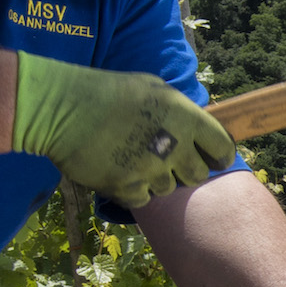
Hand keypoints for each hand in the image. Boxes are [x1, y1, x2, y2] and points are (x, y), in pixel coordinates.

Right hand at [13, 53, 236, 205]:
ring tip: (134, 158)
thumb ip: (180, 111)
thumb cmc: (108, 92)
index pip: (222, 148)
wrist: (63, 108)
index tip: (212, 158)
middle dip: (186, 169)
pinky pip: (143, 198)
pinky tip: (120, 169)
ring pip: (168, 188)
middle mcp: (173, 145)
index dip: (219, 155)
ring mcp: (150, 170)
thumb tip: (197, 128)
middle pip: (198, 175)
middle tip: (168, 159)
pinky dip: (134, 189)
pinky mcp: (127, 188)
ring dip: (156, 177)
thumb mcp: (153, 88)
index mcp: (184, 117)